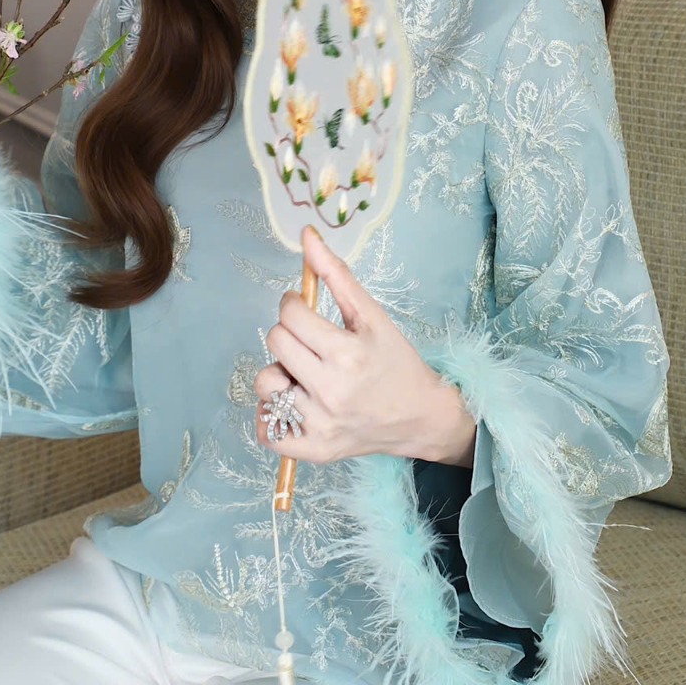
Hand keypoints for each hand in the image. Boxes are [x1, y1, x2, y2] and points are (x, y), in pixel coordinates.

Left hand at [253, 223, 477, 465]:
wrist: (419, 416)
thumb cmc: (395, 360)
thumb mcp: (371, 314)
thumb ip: (335, 274)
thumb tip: (305, 235)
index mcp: (348, 354)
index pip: (290, 314)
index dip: (294, 304)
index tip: (306, 309)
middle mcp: (331, 391)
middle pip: (275, 343)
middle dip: (288, 334)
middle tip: (309, 340)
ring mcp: (320, 424)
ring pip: (266, 383)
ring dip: (280, 373)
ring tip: (304, 373)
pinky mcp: (313, 449)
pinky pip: (266, 430)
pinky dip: (272, 415)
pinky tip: (294, 401)